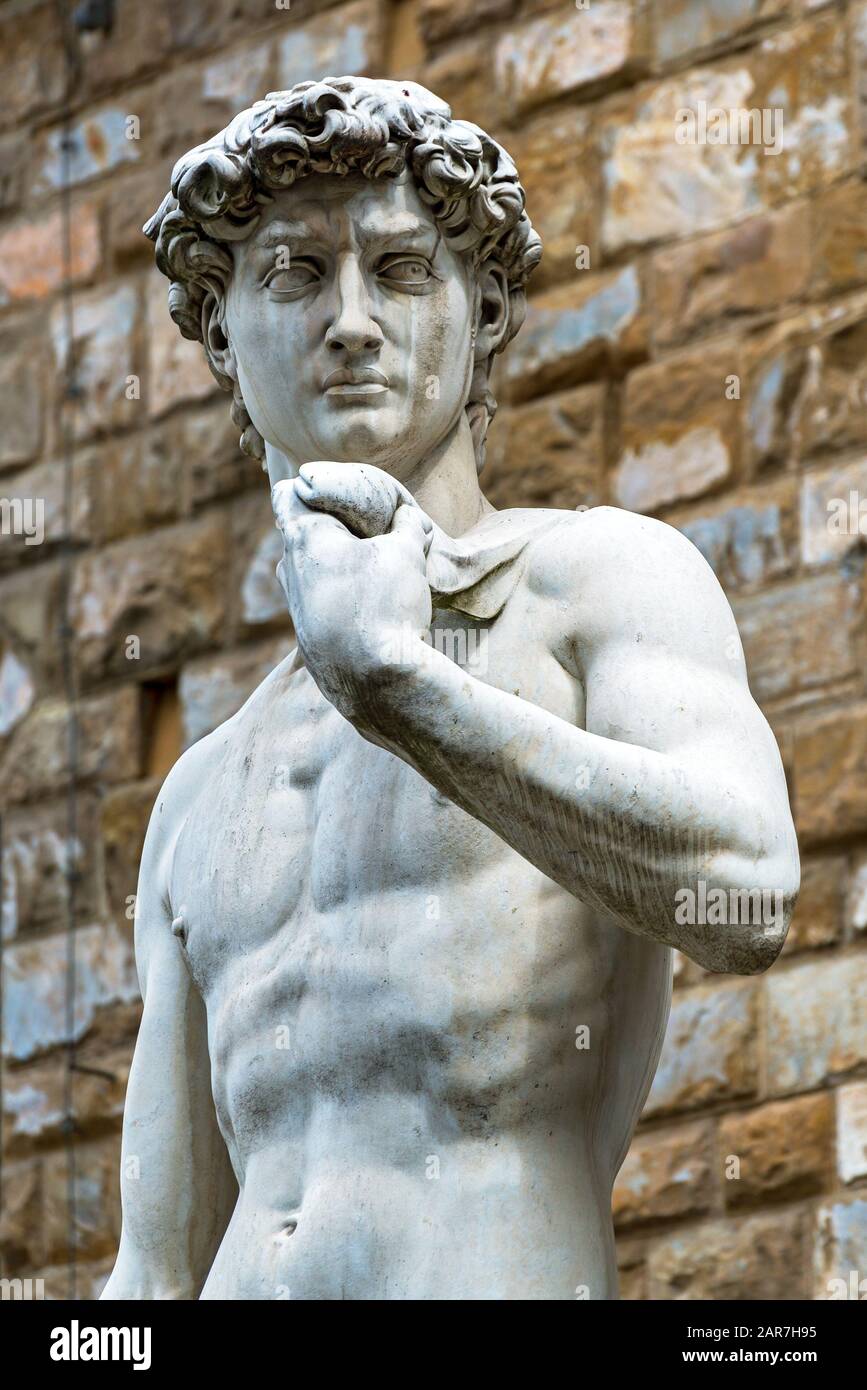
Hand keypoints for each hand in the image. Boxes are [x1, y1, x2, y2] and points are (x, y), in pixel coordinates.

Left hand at [272, 464, 433, 725]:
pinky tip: (371, 608)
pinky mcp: (308, 640)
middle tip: (371, 529)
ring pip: (311, 572)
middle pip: (301, 533)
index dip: (314, 485)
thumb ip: (407, 524)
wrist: (378, 685)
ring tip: (376, 570)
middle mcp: (289, 570)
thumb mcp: (408, 553)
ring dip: (336, 565)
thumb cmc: (387, 607)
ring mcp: (295, 608)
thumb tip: (408, 516)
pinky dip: (340, 597)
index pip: (288, 494)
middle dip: (332, 527)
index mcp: (304, 538)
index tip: (344, 490)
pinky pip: (322, 604)